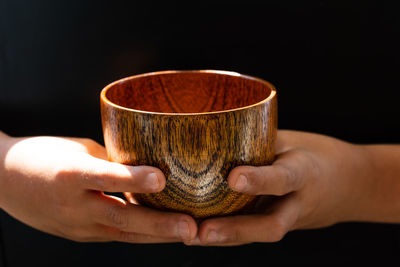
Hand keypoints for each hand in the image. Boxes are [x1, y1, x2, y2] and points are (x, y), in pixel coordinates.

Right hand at [0, 133, 196, 242]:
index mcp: (69, 174)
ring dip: (156, 236)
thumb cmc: (42, 156)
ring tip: (187, 235)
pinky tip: (163, 232)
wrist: (3, 180)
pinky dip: (140, 233)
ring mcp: (75, 225)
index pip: (106, 177)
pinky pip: (114, 235)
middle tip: (190, 229)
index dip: (134, 179)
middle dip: (159, 225)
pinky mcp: (78, 234)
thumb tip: (144, 170)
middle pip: (120, 217)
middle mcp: (72, 204)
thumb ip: (110, 162)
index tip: (162, 179)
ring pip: (122, 233)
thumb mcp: (77, 149)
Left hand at [192, 130, 374, 245]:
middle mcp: (299, 203)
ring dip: (226, 239)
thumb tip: (217, 133)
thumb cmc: (316, 155)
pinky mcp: (280, 224)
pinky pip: (254, 233)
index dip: (260, 180)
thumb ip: (262, 142)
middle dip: (236, 230)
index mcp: (305, 173)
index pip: (283, 178)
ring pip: (258, 235)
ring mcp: (291, 219)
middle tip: (202, 232)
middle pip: (271, 225)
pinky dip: (228, 234)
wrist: (352, 185)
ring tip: (191, 237)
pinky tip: (199, 231)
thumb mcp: (294, 141)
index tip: (233, 178)